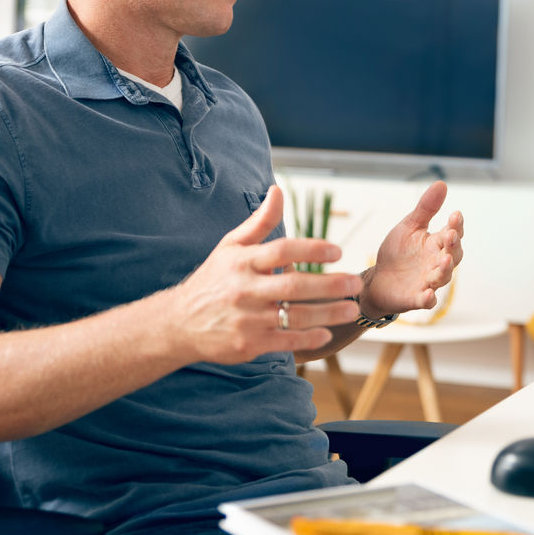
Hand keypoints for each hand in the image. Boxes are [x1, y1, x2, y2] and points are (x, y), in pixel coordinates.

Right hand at [170, 186, 361, 362]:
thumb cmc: (213, 280)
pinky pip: (284, 341)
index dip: (311, 249)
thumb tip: (278, 190)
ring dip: (327, 314)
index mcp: (242, 262)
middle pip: (292, 286)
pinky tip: (327, 332)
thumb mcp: (230, 246)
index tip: (338, 251)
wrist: (179, 323)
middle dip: (328, 285)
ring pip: (293, 316)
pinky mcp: (248, 344)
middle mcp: (244, 289)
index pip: (281, 250)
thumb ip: (259, 222)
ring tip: (351, 309)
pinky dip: (307, 337)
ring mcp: (246, 319)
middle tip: (355, 283)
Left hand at [363, 181, 463, 316]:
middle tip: (450, 234)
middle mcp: (437, 263)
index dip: (456, 226)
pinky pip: (425, 300)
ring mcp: (428, 282)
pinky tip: (427, 294)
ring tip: (444, 259)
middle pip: (453, 255)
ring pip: (442, 276)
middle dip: (453, 245)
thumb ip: (426, 208)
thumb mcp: (410, 226)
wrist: (378, 279)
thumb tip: (442, 183)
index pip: (452, 234)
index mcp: (436, 244)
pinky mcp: (415, 298)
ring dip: (445, 269)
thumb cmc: (398, 252)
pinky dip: (428, 299)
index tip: (455, 214)